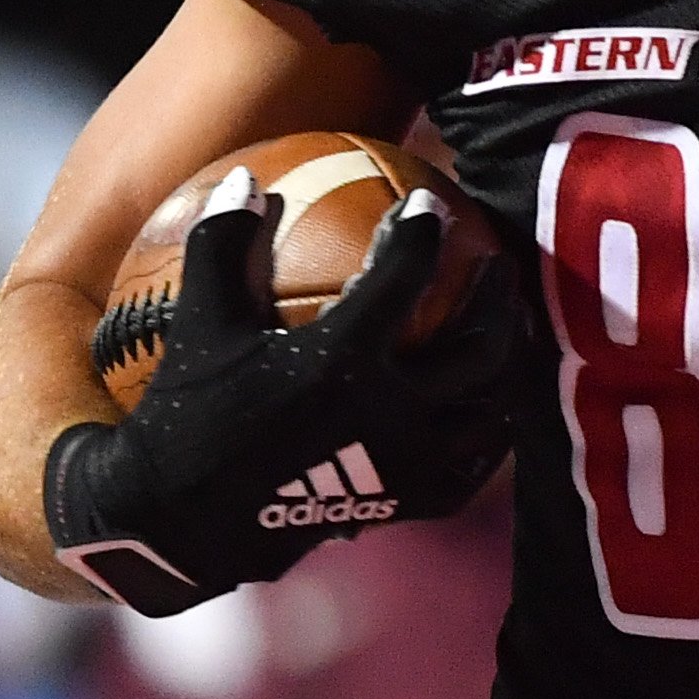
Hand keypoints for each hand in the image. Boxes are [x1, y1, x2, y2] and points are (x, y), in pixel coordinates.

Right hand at [42, 172, 521, 615]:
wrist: (187, 520)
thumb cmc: (188, 412)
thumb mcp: (198, 323)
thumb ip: (224, 244)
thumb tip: (246, 177)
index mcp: (340, 363)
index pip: (403, 278)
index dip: (421, 232)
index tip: (430, 206)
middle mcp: (391, 413)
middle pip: (480, 344)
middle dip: (496, 296)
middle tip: (497, 262)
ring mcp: (411, 464)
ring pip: (494, 403)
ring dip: (509, 359)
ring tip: (510, 326)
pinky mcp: (415, 502)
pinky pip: (479, 459)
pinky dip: (493, 424)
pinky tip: (491, 399)